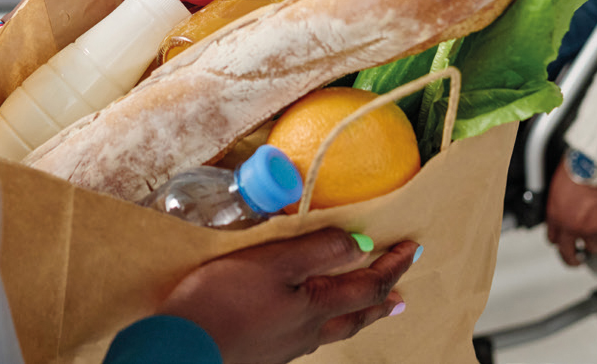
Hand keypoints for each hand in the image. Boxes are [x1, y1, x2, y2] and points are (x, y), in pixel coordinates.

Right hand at [157, 228, 417, 363]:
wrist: (183, 348)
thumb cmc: (223, 299)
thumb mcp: (273, 261)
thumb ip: (318, 250)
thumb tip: (361, 244)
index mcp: (315, 307)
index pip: (367, 286)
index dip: (392, 266)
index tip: (413, 248)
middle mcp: (307, 333)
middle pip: (355, 316)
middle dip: (379, 301)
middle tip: (400, 296)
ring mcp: (285, 348)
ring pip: (332, 331)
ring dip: (354, 316)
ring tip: (364, 310)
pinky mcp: (264, 354)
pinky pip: (306, 339)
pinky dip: (322, 327)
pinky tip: (308, 326)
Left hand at [546, 164, 596, 266]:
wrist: (595, 163)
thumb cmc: (577, 166)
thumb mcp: (558, 185)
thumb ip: (560, 202)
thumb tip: (565, 206)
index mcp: (555, 215)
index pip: (553, 239)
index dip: (560, 241)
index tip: (565, 241)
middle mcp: (570, 226)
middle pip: (568, 253)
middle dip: (573, 259)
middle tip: (579, 259)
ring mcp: (589, 229)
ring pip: (594, 249)